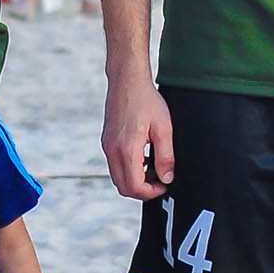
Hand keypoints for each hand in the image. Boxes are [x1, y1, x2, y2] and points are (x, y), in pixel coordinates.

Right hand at [103, 74, 174, 200]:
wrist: (127, 80)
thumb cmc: (146, 100)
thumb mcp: (164, 129)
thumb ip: (165, 157)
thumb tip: (167, 178)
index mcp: (126, 149)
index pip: (134, 186)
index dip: (151, 192)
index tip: (164, 185)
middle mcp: (112, 150)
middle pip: (123, 187)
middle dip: (142, 190)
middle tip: (160, 181)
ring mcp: (107, 146)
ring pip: (118, 177)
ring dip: (135, 180)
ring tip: (154, 168)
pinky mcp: (106, 141)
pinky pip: (115, 165)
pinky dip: (129, 169)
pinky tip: (144, 157)